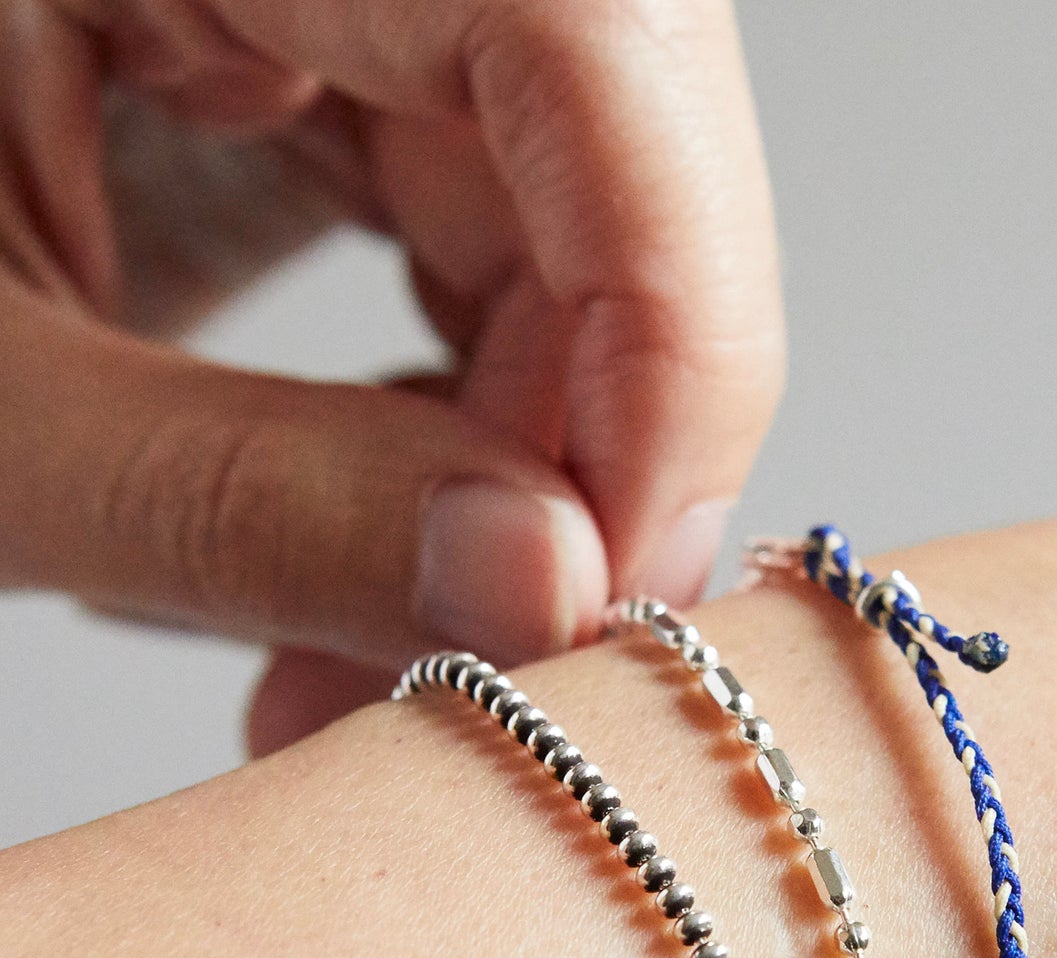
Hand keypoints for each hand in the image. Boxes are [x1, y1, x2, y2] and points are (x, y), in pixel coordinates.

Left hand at [0, 0, 783, 736]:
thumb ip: (253, 498)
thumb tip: (544, 596)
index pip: (584, 24)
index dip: (671, 318)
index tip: (620, 582)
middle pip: (604, 150)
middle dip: (577, 445)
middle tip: (489, 664)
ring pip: (565, 227)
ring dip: (511, 480)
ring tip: (362, 662)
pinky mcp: (313, 76)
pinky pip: (476, 253)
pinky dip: (447, 444)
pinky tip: (352, 566)